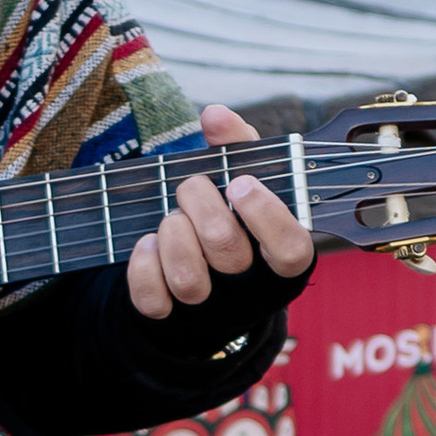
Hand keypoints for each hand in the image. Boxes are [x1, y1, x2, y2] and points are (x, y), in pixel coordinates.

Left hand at [126, 102, 314, 322]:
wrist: (200, 284)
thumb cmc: (232, 220)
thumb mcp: (245, 182)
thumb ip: (238, 146)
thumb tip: (215, 115)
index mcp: (283, 259)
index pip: (292, 249)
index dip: (266, 214)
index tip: (240, 184)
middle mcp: (251, 291)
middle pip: (227, 250)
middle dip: (200, 203)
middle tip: (193, 187)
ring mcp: (211, 310)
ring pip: (188, 280)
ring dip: (172, 233)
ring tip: (172, 217)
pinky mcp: (170, 320)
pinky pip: (153, 299)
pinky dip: (144, 264)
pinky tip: (148, 243)